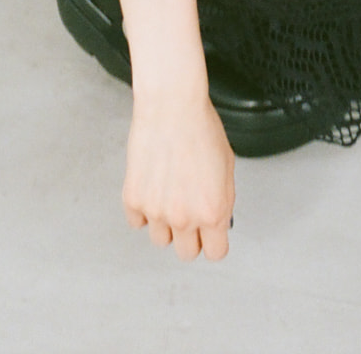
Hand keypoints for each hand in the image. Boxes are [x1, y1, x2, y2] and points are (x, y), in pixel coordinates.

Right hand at [123, 91, 235, 260]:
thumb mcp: (227, 167)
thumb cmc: (201, 128)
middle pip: (186, 253)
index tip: (211, 234)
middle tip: (189, 214)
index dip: (214, 241)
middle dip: (190, 237)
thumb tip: (217, 220)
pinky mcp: (133, 200)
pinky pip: (137, 221)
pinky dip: (144, 209)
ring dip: (165, 224)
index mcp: (213, 211)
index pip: (215, 253)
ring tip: (170, 195)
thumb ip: (222, 200)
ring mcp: (156, 211)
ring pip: (160, 240)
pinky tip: (152, 187)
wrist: (172, 106)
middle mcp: (184, 217)